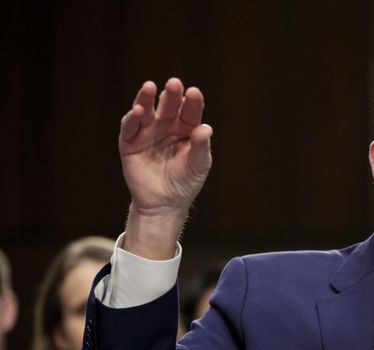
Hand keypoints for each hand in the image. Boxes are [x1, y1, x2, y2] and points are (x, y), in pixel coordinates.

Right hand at [119, 78, 212, 257]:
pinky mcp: (129, 142)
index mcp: (187, 129)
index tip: (194, 93)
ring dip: (146, 98)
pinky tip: (138, 111)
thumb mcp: (198, 165)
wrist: (164, 203)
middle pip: (168, 106)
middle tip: (174, 83)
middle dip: (171, 95)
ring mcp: (147, 132)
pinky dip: (132, 118)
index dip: (192, 102)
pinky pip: (129, 127)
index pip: (190, 112)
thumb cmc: (185, 182)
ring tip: (150, 87)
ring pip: (147, 111)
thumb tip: (206, 128)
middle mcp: (166, 126)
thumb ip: (201, 146)